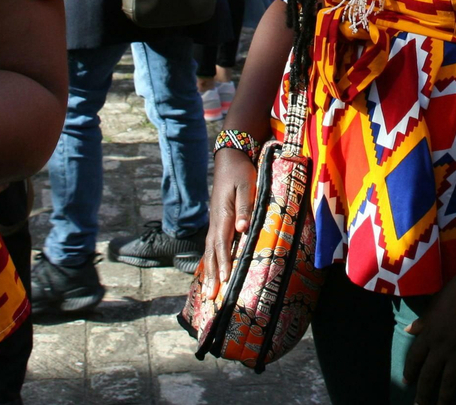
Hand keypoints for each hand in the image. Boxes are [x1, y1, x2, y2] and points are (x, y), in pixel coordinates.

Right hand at [202, 148, 257, 286]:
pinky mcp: (218, 220)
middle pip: (212, 252)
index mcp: (223, 214)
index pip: (222, 243)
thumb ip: (246, 207)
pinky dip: (210, 260)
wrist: (230, 158)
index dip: (223, 262)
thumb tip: (242, 228)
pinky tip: (210, 271)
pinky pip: (212, 245)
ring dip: (209, 271)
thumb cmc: (241, 171)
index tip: (224, 279)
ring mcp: (215, 221)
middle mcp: (216, 221)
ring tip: (208, 291)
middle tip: (210, 296)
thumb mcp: (247, 185)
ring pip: (210, 250)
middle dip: (211, 275)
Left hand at [402, 270, 455, 404]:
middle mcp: (441, 347)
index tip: (406, 383)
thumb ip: (422, 322)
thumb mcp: (433, 305)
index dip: (409, 371)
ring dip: (443, 399)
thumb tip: (408, 330)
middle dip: (423, 394)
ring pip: (448, 382)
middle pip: (428, 375)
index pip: (414, 357)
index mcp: (428, 333)